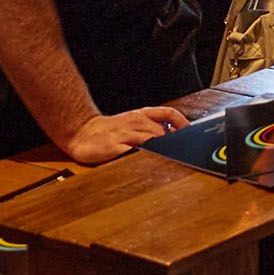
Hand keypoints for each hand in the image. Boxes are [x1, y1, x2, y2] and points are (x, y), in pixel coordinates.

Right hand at [63, 106, 190, 163]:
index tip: (191, 132)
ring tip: (168, 157)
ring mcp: (124, 134)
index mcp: (142, 115)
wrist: (82, 132)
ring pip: (149, 140)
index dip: (182, 122)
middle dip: (171, 142)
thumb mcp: (133, 122)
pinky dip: (141, 156)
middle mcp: (135, 122)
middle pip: (161, 131)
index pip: (168, 113)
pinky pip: (131, 151)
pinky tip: (147, 161)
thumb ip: (152, 127)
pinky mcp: (113, 147)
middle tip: (179, 152)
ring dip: (160, 148)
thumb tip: (174, 135)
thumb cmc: (111, 130)